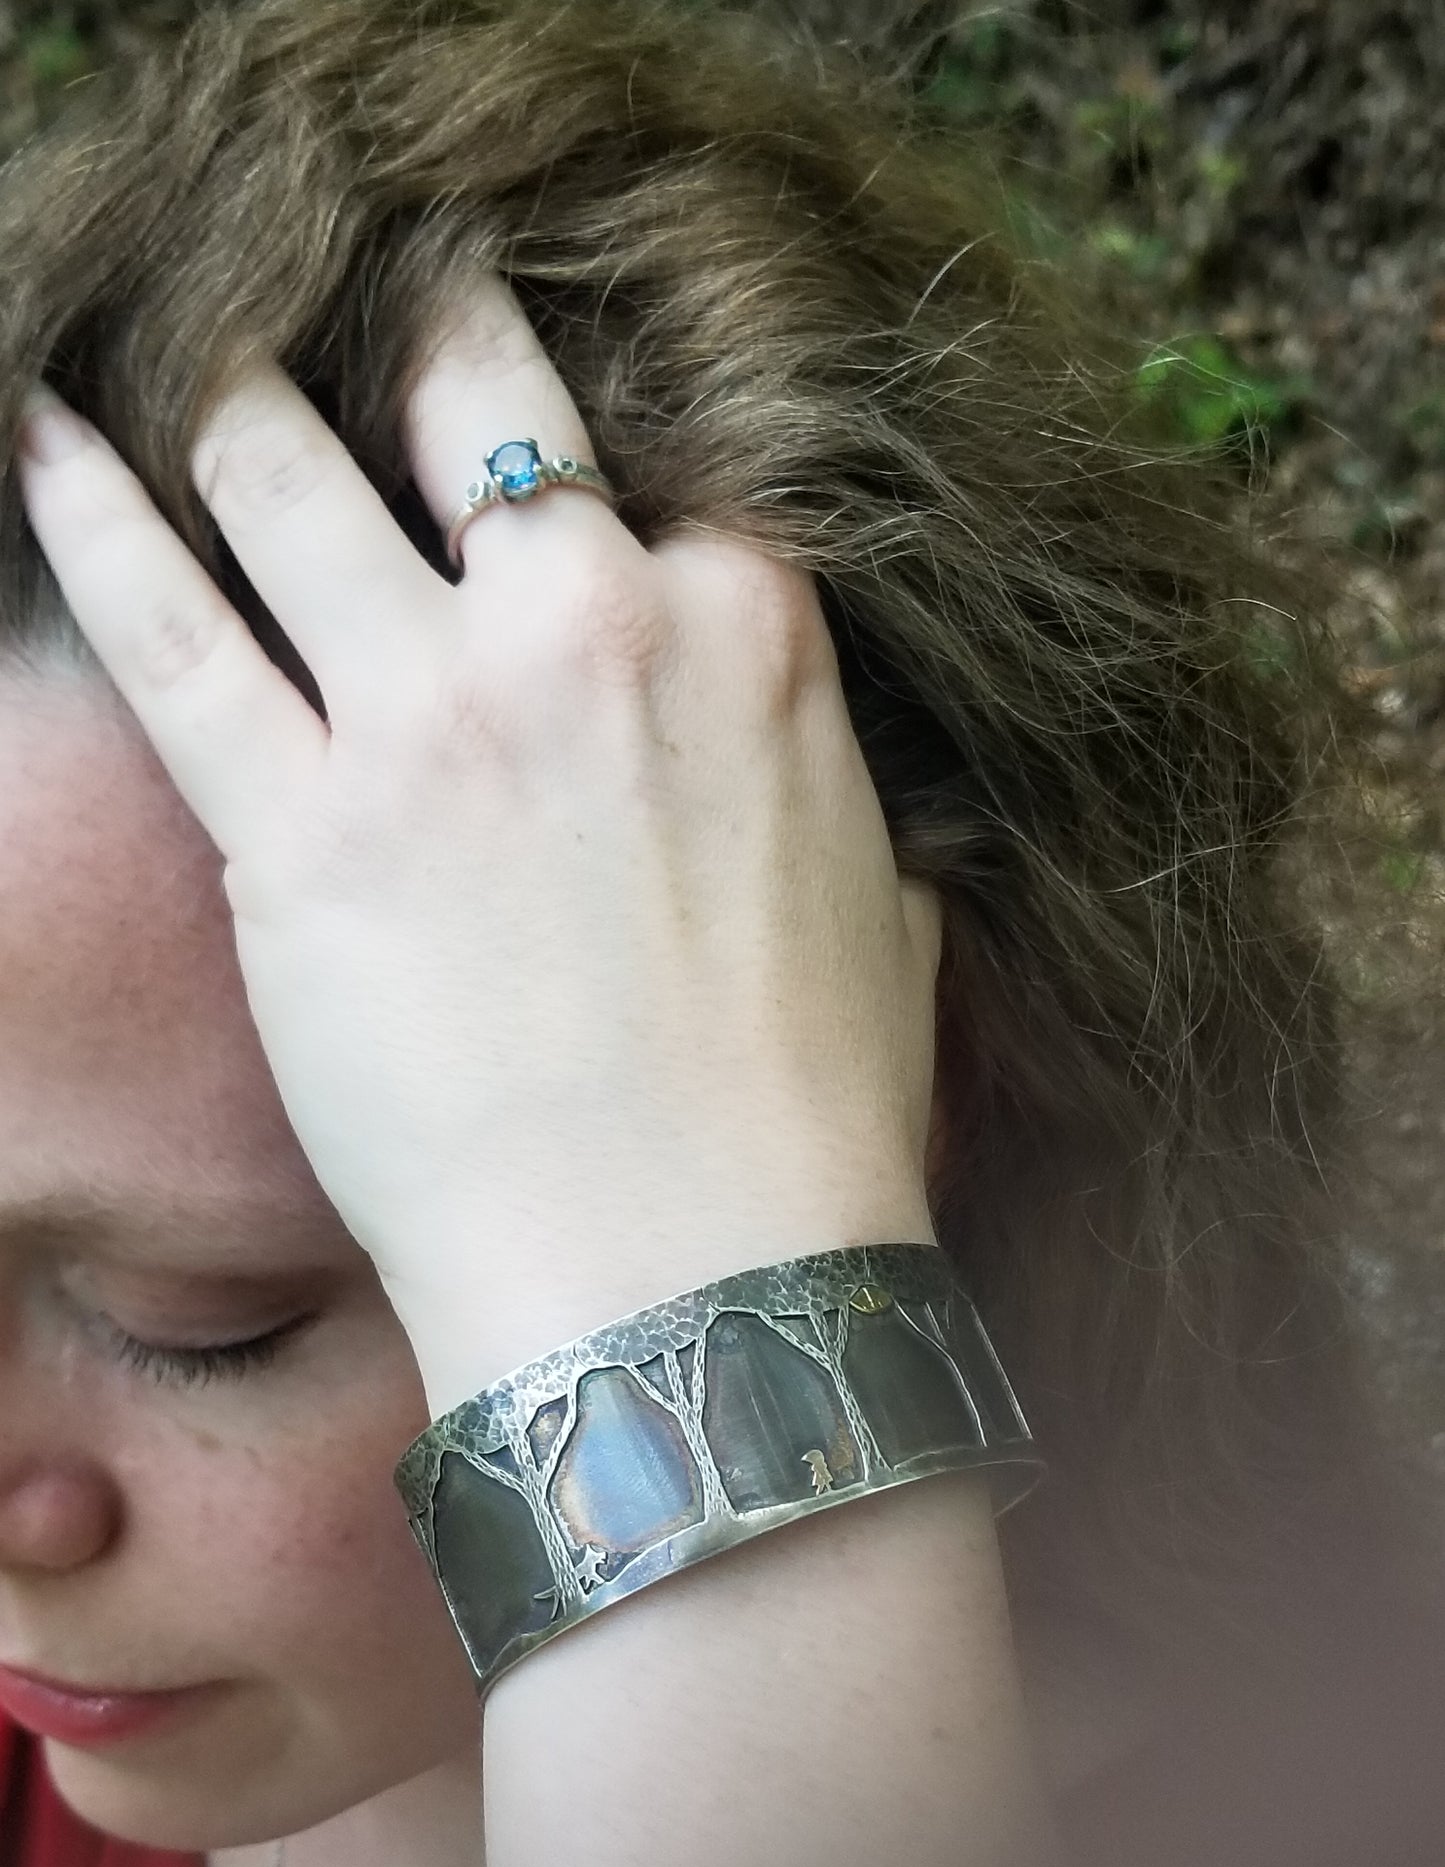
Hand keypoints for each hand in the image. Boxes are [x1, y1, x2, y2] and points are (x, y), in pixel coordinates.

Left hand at [18, 280, 943, 1407]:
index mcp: (748, 633)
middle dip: (410, 340)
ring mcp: (429, 715)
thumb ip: (819, 783)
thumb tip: (790, 757)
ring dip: (229, 399)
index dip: (567, 449)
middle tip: (353, 319)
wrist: (698, 1277)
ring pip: (285, 469)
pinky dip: (87, 513)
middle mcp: (584, 629)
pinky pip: (163, 620)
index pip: (640, 470)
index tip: (511, 435)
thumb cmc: (811, 1125)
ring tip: (187, 365)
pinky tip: (41, 435)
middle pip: (467, 401)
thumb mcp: (887, 907)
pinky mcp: (298, 824)